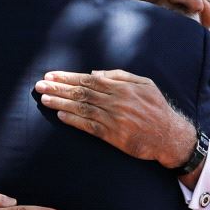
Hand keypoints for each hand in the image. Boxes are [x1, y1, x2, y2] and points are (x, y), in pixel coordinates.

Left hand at [35, 69, 196, 170]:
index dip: (67, 77)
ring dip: (61, 103)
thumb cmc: (156, 107)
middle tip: (39, 85)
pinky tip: (60, 115)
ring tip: (44, 99)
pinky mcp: (114, 136)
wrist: (169, 135)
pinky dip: (74, 121)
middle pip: (81, 93)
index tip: (51, 75)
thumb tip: (95, 74)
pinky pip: (90, 127)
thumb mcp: (144, 84)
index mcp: (121, 87)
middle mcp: (116, 101)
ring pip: (82, 108)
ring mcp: (114, 119)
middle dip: (59, 88)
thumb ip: (120, 76)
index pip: (88, 80)